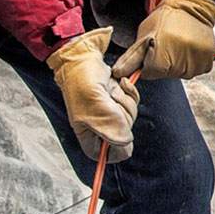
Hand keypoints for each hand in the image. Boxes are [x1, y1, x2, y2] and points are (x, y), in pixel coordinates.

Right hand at [47, 28, 139, 161]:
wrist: (83, 58)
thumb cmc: (82, 82)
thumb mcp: (96, 106)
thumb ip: (111, 127)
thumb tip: (126, 142)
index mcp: (88, 134)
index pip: (105, 155)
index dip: (116, 149)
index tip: (122, 135)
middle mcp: (98, 126)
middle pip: (124, 134)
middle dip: (122, 114)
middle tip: (111, 102)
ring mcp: (109, 112)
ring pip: (130, 116)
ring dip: (124, 100)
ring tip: (110, 91)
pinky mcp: (116, 99)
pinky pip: (133, 102)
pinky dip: (129, 91)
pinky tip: (119, 83)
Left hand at [113, 0, 214, 79]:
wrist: (192, 6)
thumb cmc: (165, 19)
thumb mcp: (144, 35)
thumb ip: (131, 58)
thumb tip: (117, 74)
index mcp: (161, 57)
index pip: (149, 74)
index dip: (148, 63)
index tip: (153, 49)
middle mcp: (180, 63)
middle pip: (166, 75)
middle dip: (163, 63)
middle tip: (167, 44)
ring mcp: (196, 63)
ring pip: (181, 73)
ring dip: (178, 63)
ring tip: (179, 44)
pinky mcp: (208, 61)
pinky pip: (196, 69)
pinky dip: (192, 61)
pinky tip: (190, 47)